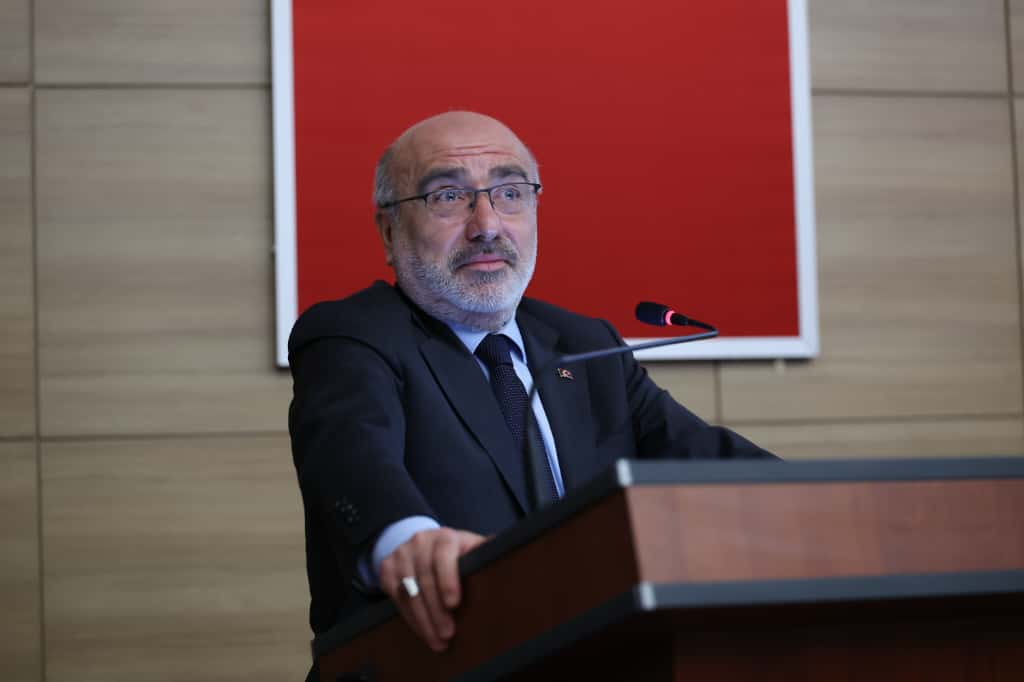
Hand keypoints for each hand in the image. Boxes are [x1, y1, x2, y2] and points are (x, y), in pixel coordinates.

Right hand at [378, 527, 486, 651]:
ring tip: (437, 640)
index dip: (448, 579)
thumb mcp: (474, 549)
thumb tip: (506, 554)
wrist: (427, 544)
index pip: (444, 555)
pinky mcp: (387, 566)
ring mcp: (401, 552)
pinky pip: (395, 596)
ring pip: (408, 591)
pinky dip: (409, 617)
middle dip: (436, 611)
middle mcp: (421, 541)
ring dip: (423, 620)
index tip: (454, 604)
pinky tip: (422, 630)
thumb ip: (488, 553)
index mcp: (446, 537)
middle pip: (425, 579)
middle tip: (447, 635)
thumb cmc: (458, 554)